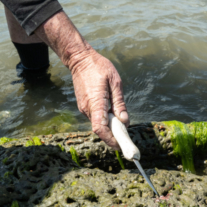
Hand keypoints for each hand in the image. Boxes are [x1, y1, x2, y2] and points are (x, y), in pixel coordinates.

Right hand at [34, 11, 128, 149]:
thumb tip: (125, 121)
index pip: (101, 128)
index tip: (121, 146)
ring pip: (99, 125)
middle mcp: (87, 109)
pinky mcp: (85, 106)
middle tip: (127, 140)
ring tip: (123, 127)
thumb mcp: (116, 82)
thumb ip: (120, 103)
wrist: (80, 60)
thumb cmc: (99, 67)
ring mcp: (84, 108)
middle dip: (113, 137)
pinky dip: (106, 121)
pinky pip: (96, 118)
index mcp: (96, 103)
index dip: (110, 140)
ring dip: (110, 128)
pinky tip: (114, 117)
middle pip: (101, 130)